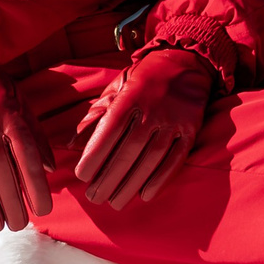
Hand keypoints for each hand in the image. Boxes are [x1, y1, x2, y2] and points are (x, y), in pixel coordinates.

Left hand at [74, 47, 215, 204]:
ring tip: (115, 202)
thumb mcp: (117, 88)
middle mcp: (153, 109)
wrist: (186, 62)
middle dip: (109, 177)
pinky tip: (145, 195)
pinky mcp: (190, 130)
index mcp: (131, 96)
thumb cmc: (144, 79)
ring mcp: (174, 121)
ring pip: (151, 159)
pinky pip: (175, 159)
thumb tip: (72, 142)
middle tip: (94, 197)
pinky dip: (160, 179)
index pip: (110, 130)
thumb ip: (96, 115)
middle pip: (129, 150)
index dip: (95, 155)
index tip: (82, 175)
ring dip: (131, 184)